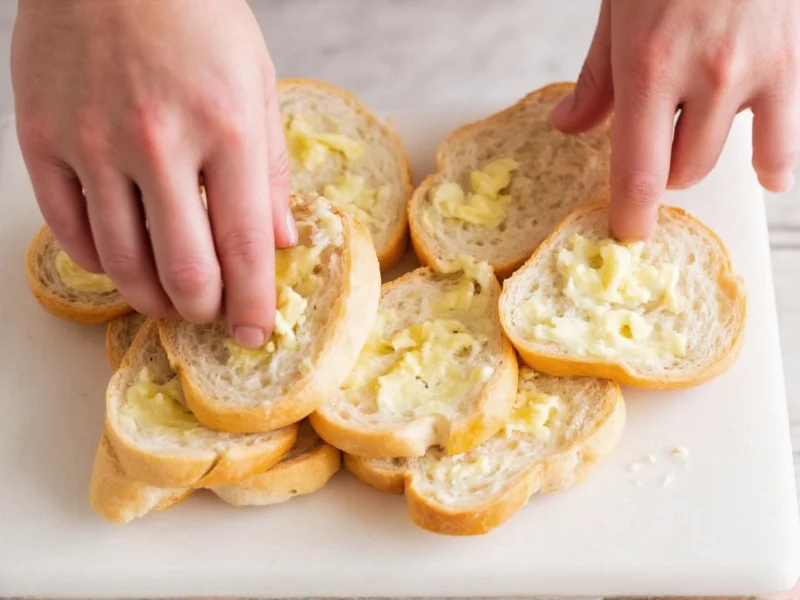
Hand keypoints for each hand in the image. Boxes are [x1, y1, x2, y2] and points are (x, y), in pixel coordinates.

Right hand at [12, 0, 296, 347]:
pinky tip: (123, 262)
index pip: (245, 246)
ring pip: (123, 263)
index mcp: (225, 129)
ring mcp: (93, 143)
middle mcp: (158, 142)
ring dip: (151, 299)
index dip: (253, 304)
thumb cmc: (196, 18)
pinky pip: (70, 231)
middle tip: (211, 315)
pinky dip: (101, 263)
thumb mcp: (256, 85)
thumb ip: (271, 170)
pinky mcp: (43, 140)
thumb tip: (281, 240)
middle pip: (184, 271)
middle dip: (204, 311)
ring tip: (170, 301)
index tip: (255, 336)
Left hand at [552, 0, 799, 239]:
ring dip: (698, 158)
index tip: (627, 235)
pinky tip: (767, 176)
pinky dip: (773, 163)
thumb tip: (569, 127)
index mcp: (649, 67)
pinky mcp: (792, 62)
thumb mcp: (617, 12)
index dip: (631, 215)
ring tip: (688, 139)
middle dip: (658, 171)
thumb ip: (596, 80)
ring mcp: (754, 73)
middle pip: (680, 171)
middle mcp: (705, 78)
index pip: (638, 172)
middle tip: (649, 151)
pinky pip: (786, 138)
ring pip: (722, 159)